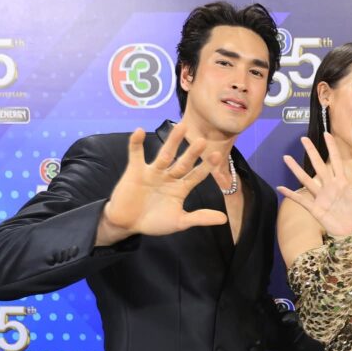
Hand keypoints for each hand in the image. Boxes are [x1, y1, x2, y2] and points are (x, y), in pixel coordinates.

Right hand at [96, 124, 226, 245]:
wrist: (127, 224)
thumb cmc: (154, 222)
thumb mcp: (179, 222)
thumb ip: (200, 218)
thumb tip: (224, 219)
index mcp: (181, 188)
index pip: (196, 175)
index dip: (206, 166)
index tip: (217, 155)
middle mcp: (169, 177)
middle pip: (182, 163)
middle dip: (192, 153)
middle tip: (202, 141)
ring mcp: (152, 172)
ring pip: (164, 155)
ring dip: (172, 142)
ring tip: (181, 126)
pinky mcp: (135, 171)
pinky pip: (136, 154)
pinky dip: (136, 143)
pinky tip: (140, 130)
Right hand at [277, 135, 351, 236]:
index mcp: (341, 181)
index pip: (336, 160)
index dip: (331, 147)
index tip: (327, 134)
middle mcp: (329, 186)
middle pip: (318, 165)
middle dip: (311, 152)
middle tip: (303, 138)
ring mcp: (320, 196)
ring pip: (306, 179)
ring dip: (296, 169)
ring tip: (286, 157)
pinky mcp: (315, 208)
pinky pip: (301, 200)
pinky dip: (291, 194)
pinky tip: (281, 187)